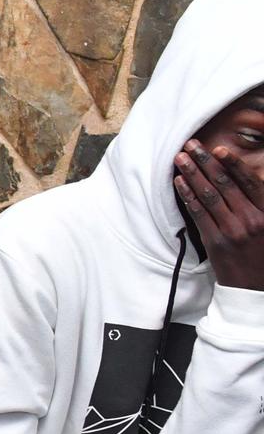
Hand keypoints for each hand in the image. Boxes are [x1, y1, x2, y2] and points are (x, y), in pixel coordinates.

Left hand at [174, 141, 263, 290]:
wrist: (255, 288)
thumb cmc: (263, 253)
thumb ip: (260, 203)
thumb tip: (247, 180)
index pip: (249, 182)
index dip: (233, 164)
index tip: (218, 149)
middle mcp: (252, 220)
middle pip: (225, 185)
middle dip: (206, 162)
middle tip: (191, 145)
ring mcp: (232, 231)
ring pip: (209, 196)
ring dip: (192, 174)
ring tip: (180, 158)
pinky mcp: (215, 242)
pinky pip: (199, 214)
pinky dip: (188, 196)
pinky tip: (179, 183)